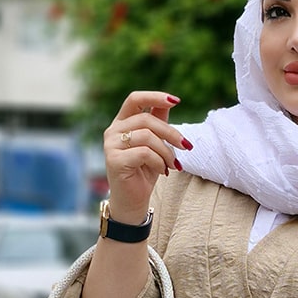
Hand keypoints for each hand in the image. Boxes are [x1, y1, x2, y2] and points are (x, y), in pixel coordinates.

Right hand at [103, 91, 192, 218]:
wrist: (133, 201)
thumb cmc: (145, 172)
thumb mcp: (155, 145)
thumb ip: (158, 123)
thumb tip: (170, 102)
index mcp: (122, 123)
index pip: (135, 99)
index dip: (155, 96)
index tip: (177, 101)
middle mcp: (113, 131)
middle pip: (146, 119)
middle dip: (171, 133)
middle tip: (186, 147)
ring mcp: (111, 145)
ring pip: (147, 136)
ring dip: (166, 152)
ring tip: (172, 165)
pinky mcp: (114, 160)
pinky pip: (144, 153)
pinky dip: (159, 162)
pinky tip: (162, 171)